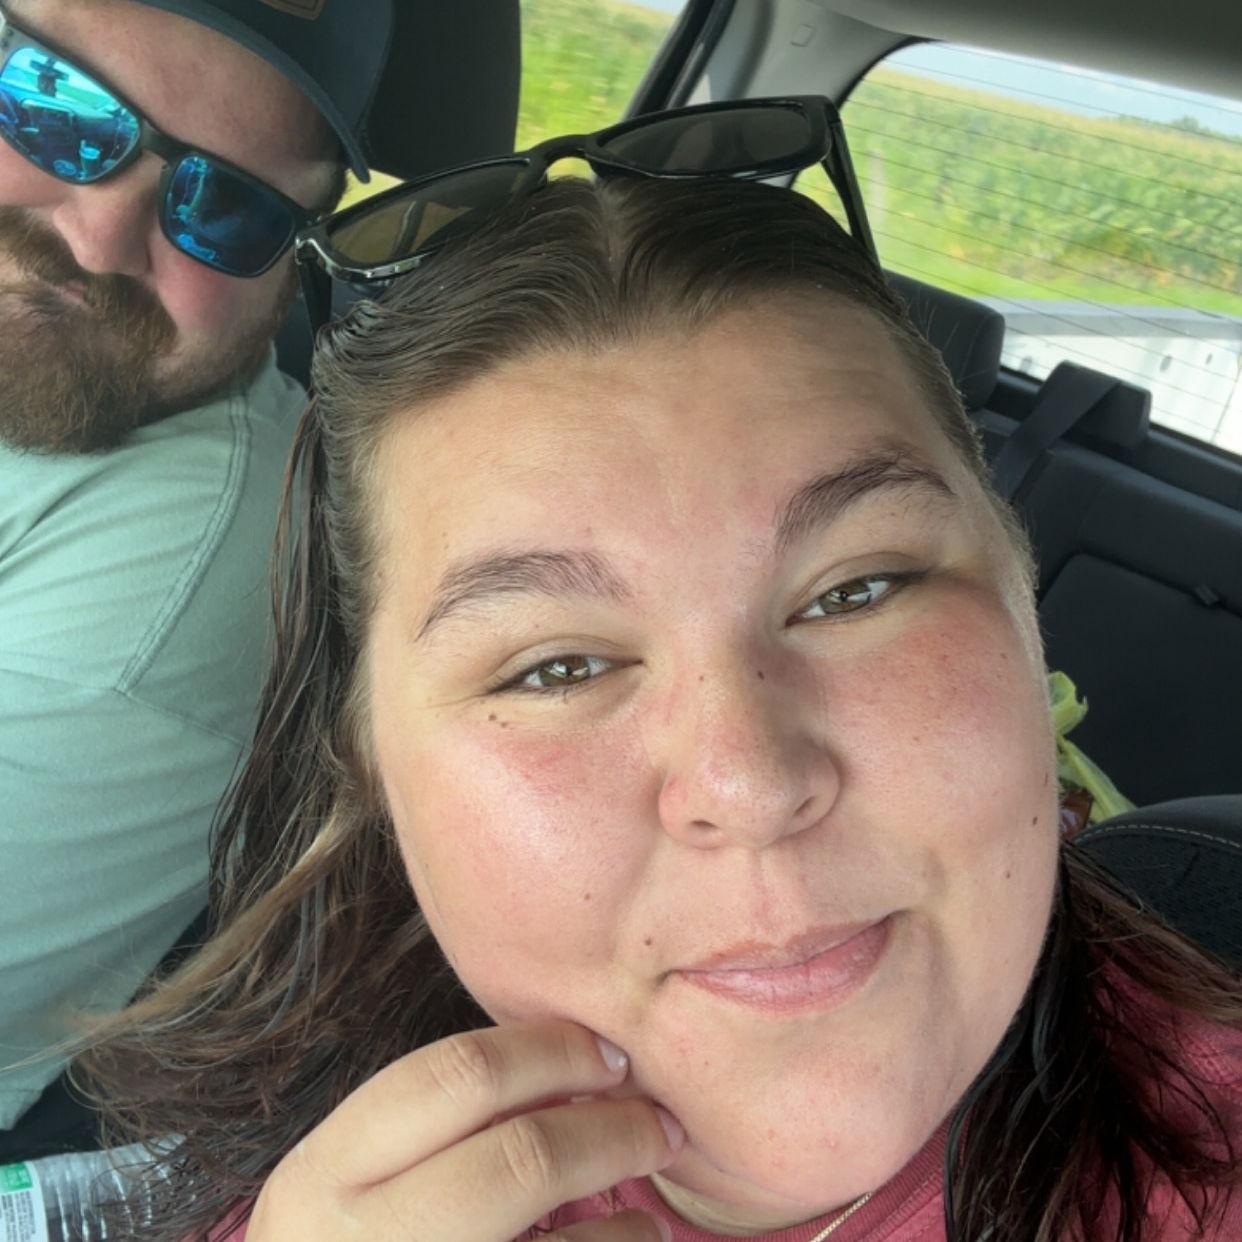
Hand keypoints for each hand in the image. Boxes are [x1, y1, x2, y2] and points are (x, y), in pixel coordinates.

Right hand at [247, 1020, 682, 1240]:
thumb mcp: (351, 1182)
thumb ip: (433, 1125)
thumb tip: (567, 1069)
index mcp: (326, 1173)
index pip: (457, 1074)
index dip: (550, 1052)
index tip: (609, 1054)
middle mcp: (364, 1239)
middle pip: (523, 1158)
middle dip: (613, 1130)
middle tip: (662, 1120)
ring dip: (630, 1218)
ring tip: (653, 1203)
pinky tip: (636, 1240)